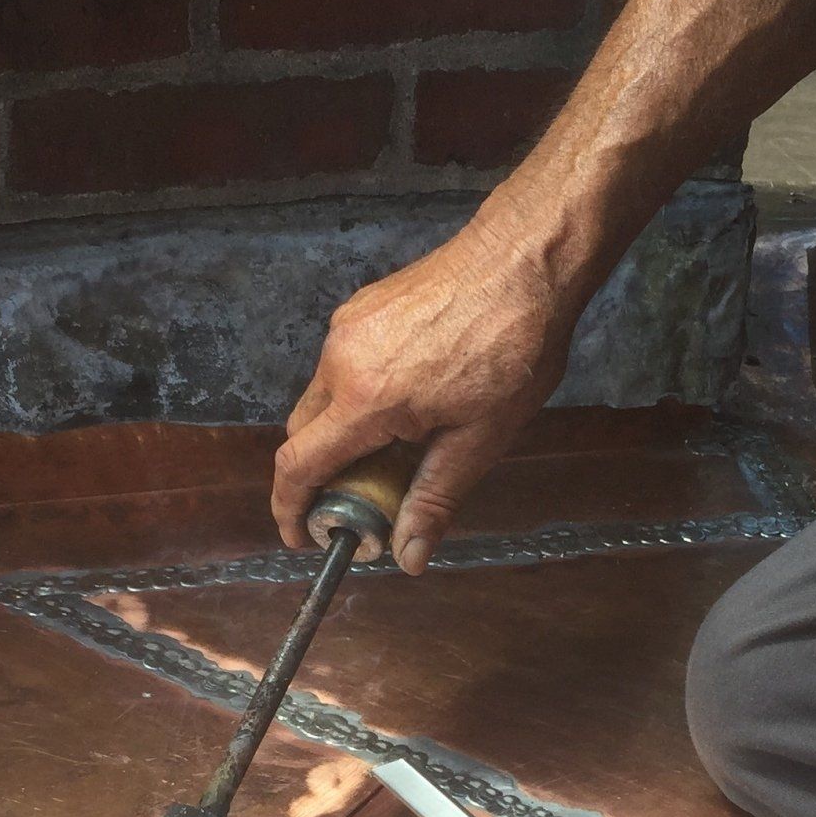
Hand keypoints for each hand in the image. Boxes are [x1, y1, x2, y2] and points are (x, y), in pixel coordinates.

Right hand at [271, 220, 572, 573]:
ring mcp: (347, 327)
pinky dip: (355, 399)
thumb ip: (434, 499)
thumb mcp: (480, 438)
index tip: (301, 537)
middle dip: (321, 477)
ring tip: (392, 454)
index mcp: (365, 399)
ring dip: (341, 435)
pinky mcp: (362, 307)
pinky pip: (341, 366)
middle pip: (304, 434)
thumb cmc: (513, 347)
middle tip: (361, 504)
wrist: (526, 258)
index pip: (298, 465)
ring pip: (322, 399)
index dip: (289, 509)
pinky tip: (403, 406)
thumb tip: (408, 557)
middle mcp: (341, 359)